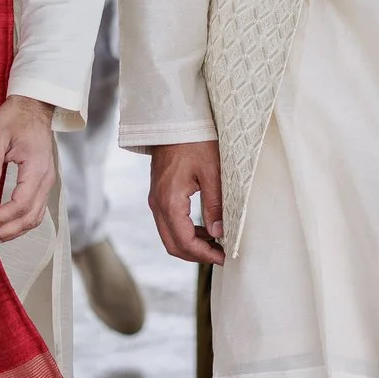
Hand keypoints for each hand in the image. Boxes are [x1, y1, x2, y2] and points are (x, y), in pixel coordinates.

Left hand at [0, 96, 57, 242]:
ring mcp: (47, 182)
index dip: (0, 219)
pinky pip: (36, 210)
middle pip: (30, 217)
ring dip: (13, 230)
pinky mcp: (43, 182)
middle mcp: (46, 179)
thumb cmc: (13, 118)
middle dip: (5, 231)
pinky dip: (21, 222)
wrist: (33, 105)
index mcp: (36, 168)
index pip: (20, 205)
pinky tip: (4, 225)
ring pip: (35, 218)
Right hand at [148, 140, 224, 264]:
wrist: (173, 119)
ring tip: (215, 243)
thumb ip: (215, 205)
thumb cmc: (195, 141)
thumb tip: (220, 233)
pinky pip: (168, 223)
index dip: (204, 255)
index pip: (183, 242)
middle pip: (172, 245)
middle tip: (220, 255)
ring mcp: (155, 199)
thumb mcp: (212, 171)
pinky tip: (204, 228)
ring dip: (190, 245)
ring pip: (169, 236)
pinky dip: (184, 232)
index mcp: (169, 201)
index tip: (224, 257)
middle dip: (196, 255)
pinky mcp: (158, 194)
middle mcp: (157, 204)